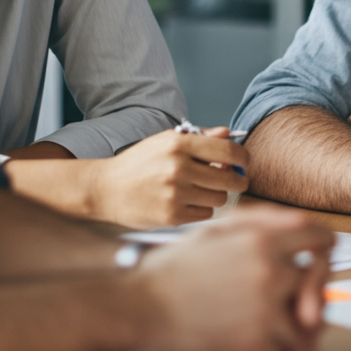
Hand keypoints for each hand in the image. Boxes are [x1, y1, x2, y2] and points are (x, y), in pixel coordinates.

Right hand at [88, 127, 248, 228]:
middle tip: (234, 179)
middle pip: (230, 179)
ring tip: (201, 188)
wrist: (107, 188)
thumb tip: (228, 133)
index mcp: (179, 144)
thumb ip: (200, 137)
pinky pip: (205, 213)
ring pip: (219, 198)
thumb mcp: (165, 140)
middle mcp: (179, 168)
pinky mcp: (172, 216)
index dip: (243, 158)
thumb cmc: (139, 162)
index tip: (243, 162)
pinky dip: (201, 208)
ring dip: (216, 194)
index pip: (228, 151)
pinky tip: (187, 201)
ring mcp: (175, 194)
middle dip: (237, 179)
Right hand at [137, 205, 332, 350]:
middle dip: (315, 284)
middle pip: (321, 280)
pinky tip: (261, 332)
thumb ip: (268, 222)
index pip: (321, 237)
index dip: (325, 244)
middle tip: (300, 289)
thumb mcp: (220, 227)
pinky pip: (291, 348)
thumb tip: (308, 230)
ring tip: (280, 314)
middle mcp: (271, 274)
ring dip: (302, 318)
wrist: (146, 306)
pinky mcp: (258, 348)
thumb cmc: (179, 264)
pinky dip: (283, 344)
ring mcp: (267, 314)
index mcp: (262, 241)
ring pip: (313, 319)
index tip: (320, 254)